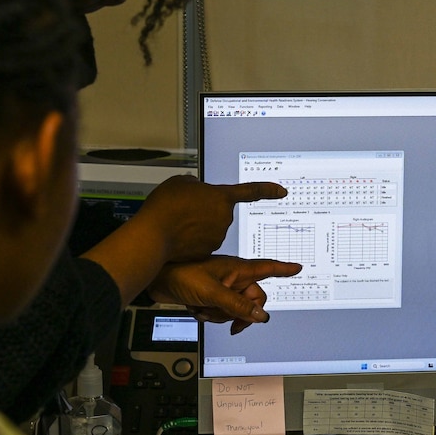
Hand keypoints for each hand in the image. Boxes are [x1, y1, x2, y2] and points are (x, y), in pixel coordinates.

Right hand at [135, 175, 286, 262]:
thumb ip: (196, 186)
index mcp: (221, 197)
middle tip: (186, 208)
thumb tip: (197, 191)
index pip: (251, 191)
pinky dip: (193, 239)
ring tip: (178, 222)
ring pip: (211, 227)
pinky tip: (179, 236)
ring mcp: (216, 236)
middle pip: (220, 211)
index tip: (281, 192)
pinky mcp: (207, 251)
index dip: (268, 190)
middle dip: (206, 210)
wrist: (155, 234)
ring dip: (198, 224)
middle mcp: (224, 218)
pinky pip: (203, 241)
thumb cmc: (166, 206)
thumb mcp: (181, 183)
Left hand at [147, 255, 301, 334]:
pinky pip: (220, 313)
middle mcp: (232, 278)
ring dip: (220, 315)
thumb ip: (237, 305)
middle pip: (252, 301)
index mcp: (237, 269)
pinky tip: (196, 308)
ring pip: (235, 311)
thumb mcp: (213, 293)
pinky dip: (209, 315)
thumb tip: (261, 317)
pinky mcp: (210, 297)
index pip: (266, 268)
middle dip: (239, 313)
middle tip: (227, 319)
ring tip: (203, 306)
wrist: (157, 280)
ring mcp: (221, 288)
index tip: (297, 267)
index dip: (283, 269)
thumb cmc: (182, 275)